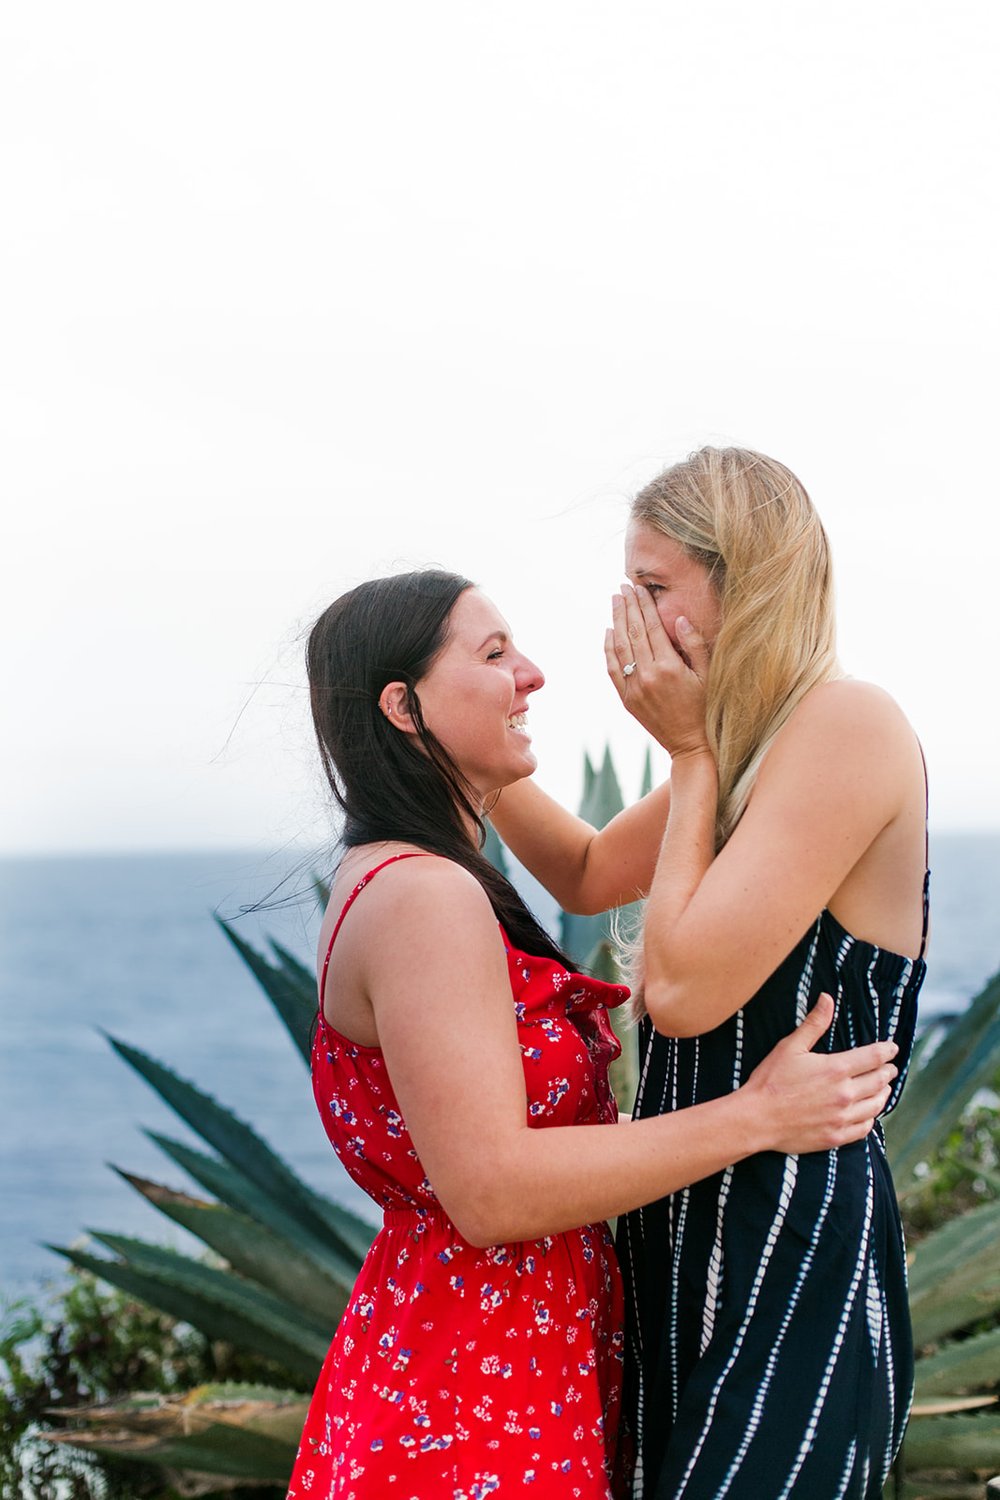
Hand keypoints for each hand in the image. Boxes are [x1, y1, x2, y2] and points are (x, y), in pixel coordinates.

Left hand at [604, 583, 710, 757]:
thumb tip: (680, 618)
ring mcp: (634, 688)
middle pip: (632, 632)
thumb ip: (694, 645)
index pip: (651, 627)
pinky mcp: (626, 699)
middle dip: (627, 607)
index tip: (638, 588)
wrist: (689, 743)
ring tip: (615, 602)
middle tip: (622, 588)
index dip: (644, 605)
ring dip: (615, 622)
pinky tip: (608, 632)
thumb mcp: (707, 675)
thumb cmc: (704, 707)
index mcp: (669, 666)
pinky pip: (612, 668)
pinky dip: (608, 648)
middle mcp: (647, 675)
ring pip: (619, 647)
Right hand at [744, 994, 898, 1153]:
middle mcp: (845, 1094)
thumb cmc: (771, 1079)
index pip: (873, 1057)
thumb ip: (814, 1023)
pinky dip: (872, 1118)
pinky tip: (870, 1113)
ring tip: (885, 1088)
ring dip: (884, 1094)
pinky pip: (864, 1128)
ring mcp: (842, 1117)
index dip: (886, 1051)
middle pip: (878, 1081)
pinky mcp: (836, 1136)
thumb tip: (827, 998)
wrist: (757, 1118)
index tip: (893, 1048)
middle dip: (888, 1072)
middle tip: (891, 1068)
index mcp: (836, 1069)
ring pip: (875, 1105)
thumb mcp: (790, 1046)